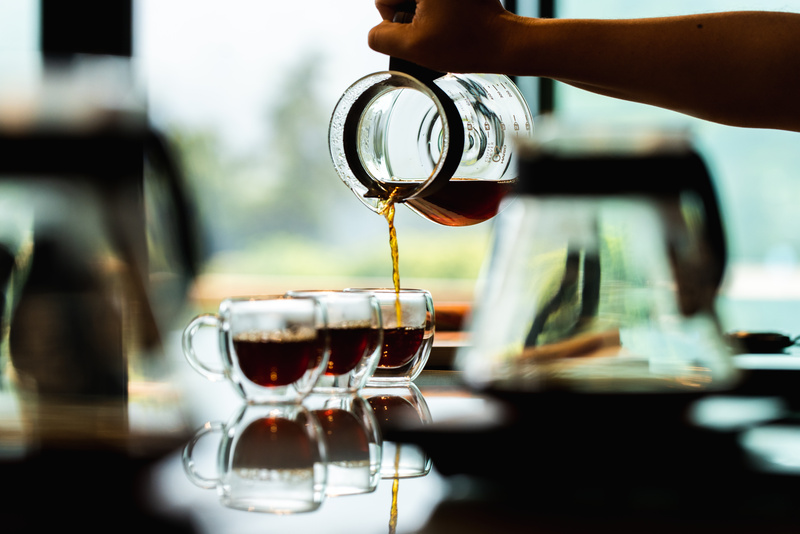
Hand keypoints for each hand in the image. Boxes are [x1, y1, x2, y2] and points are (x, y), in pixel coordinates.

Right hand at [368, 0, 519, 72]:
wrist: (501, 41)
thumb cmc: (464, 42)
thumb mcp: (413, 47)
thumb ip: (380, 38)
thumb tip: (376, 32)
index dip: (394, 20)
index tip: (418, 28)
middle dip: (410, 14)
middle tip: (434, 28)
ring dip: (423, 12)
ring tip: (444, 24)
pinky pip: (429, 1)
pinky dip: (435, 9)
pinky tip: (451, 19)